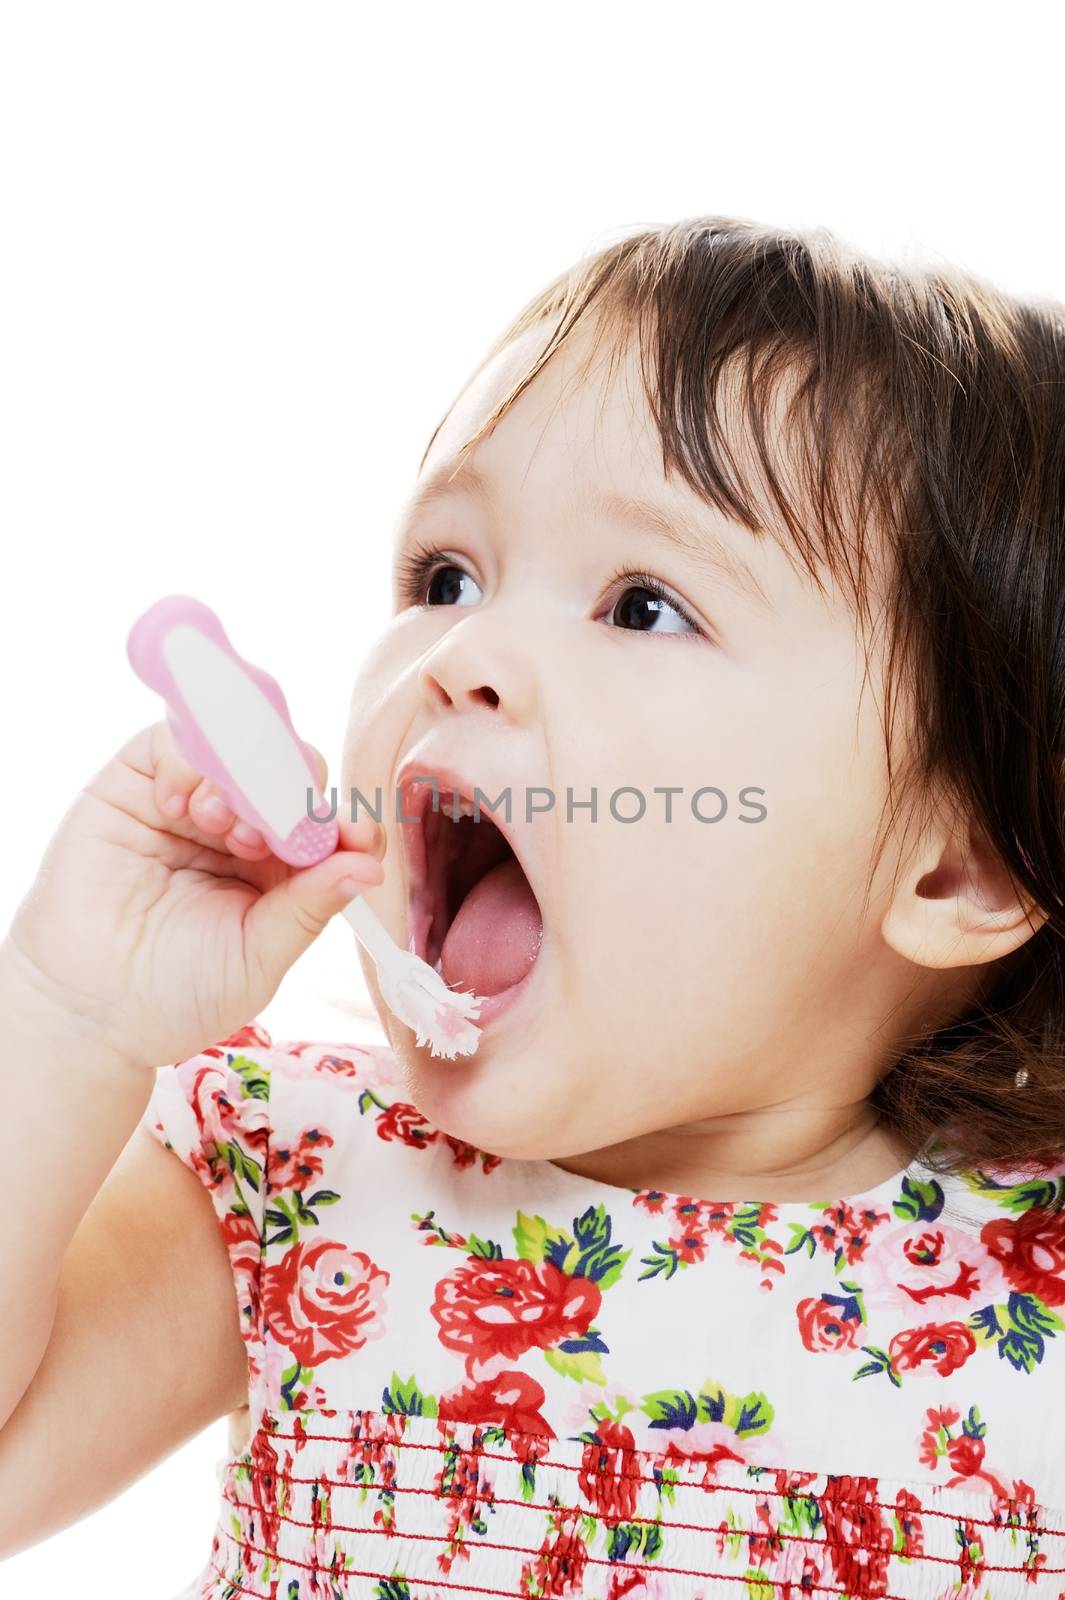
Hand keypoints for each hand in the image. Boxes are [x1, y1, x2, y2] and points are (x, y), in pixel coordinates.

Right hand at [3, 719, 385, 1069]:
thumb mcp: (258, 956)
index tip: (352, 833)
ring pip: (239, 750)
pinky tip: (182, 807)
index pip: (330, 825)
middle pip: (291, 775)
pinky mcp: (138, 783)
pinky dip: (191, 761)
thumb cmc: (178, 994)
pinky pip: (176, 740)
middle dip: (294, 791)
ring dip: (242, 778)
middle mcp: (242, 829)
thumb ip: (309, 907)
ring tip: (219, 826)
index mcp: (282, 871)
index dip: (347, 822)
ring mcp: (192, 803)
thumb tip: (369, 865)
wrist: (88, 1009)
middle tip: (271, 829)